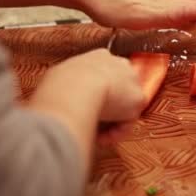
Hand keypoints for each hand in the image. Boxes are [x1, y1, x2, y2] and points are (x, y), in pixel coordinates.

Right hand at [28, 49, 143, 148]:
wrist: (77, 86)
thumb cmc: (61, 83)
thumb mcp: (58, 77)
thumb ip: (65, 84)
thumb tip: (56, 96)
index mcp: (100, 57)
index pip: (104, 75)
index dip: (94, 93)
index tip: (85, 105)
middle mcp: (120, 65)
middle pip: (118, 90)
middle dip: (107, 107)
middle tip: (92, 121)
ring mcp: (132, 81)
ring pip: (123, 108)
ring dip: (110, 124)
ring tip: (94, 135)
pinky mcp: (138, 99)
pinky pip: (127, 121)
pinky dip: (115, 133)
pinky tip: (102, 138)